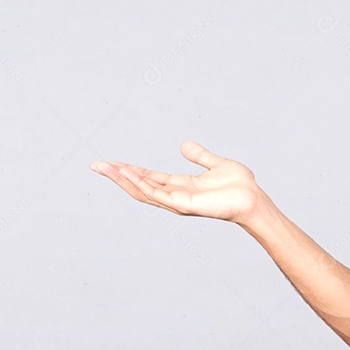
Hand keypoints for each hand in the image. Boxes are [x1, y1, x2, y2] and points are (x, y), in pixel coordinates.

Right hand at [90, 140, 266, 225]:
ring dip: (123, 179)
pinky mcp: (184, 205)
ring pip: (143, 191)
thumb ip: (199, 156)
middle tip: (96, 165)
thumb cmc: (239, 186)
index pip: (149, 178)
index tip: (111, 163)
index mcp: (181, 186)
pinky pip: (157, 194)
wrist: (253, 199)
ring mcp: (178, 202)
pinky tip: (127, 174)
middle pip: (139, 185)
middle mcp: (175, 196)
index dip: (130, 170)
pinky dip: (141, 184)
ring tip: (105, 167)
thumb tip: (183, 145)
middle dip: (117, 176)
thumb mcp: (215, 164)